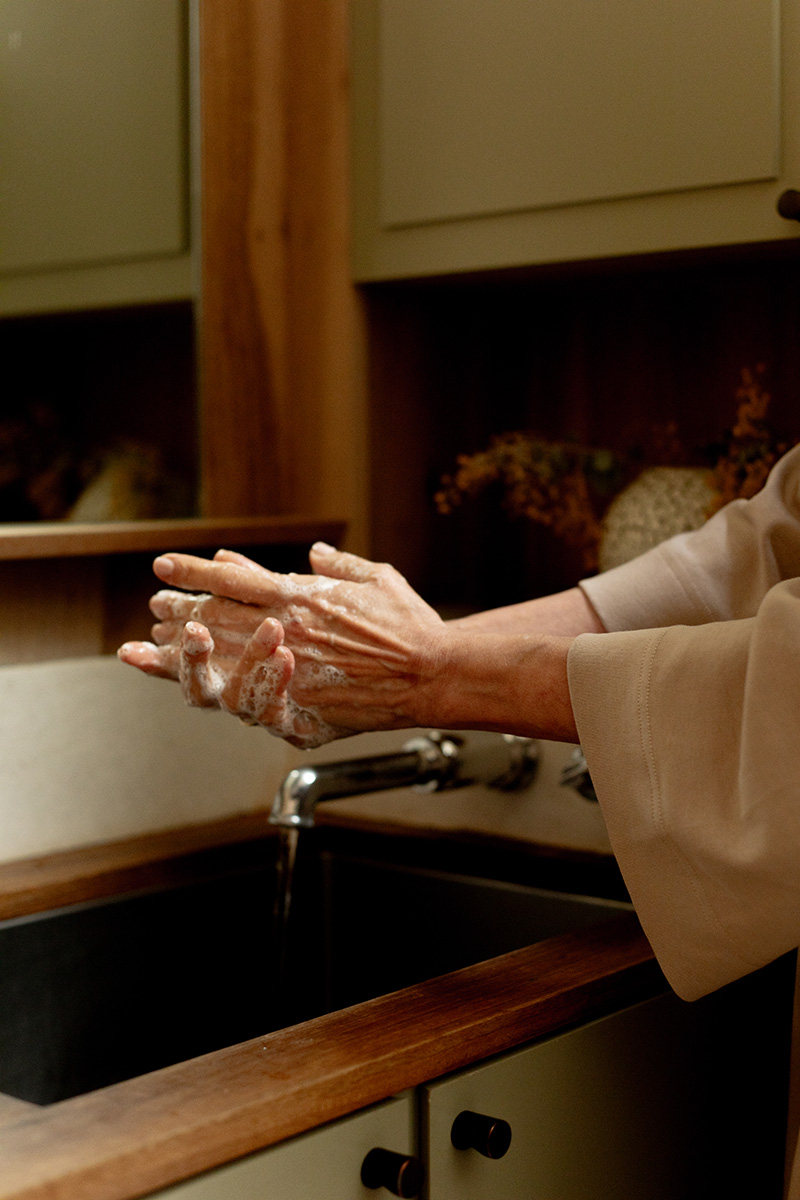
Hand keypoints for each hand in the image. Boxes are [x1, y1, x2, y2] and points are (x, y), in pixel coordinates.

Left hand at [118, 543, 449, 746]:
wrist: (433, 673)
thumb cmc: (411, 625)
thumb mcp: (376, 578)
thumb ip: (339, 564)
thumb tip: (313, 552)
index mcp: (303, 596)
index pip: (233, 581)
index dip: (193, 572)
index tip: (162, 565)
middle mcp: (287, 632)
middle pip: (216, 620)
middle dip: (179, 612)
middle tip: (155, 608)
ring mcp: (289, 672)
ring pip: (220, 662)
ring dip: (182, 652)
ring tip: (152, 646)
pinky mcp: (299, 708)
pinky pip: (248, 702)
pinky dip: (219, 690)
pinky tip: (199, 688)